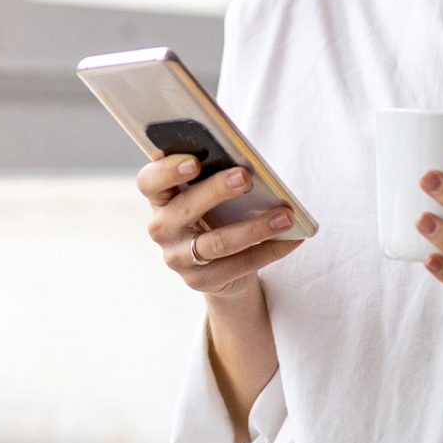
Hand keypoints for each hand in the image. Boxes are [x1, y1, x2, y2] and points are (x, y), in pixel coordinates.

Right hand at [137, 155, 303, 301]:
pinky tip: (292, 239)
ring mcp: (178, 258)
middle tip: (246, 177)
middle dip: (216, 191)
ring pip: (216, 243)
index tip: (195, 161)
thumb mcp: (211, 191)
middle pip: (185, 209)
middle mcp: (162, 228)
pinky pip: (238, 265)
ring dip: (254, 228)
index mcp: (160, 197)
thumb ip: (217, 174)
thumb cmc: (217, 211)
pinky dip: (269, 251)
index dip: (168, 171)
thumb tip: (248, 162)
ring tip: (285, 216)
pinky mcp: (200, 280)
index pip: (150, 181)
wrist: (220, 263)